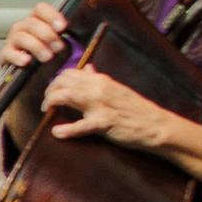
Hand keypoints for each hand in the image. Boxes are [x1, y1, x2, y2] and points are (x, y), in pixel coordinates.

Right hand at [2, 0, 72, 77]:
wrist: (34, 80)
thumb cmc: (48, 59)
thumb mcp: (59, 44)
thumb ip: (67, 35)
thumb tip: (82, 25)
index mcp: (36, 21)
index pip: (40, 9)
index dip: (51, 15)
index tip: (62, 27)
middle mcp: (23, 28)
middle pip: (32, 23)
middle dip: (47, 34)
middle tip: (58, 46)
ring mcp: (13, 41)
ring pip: (22, 36)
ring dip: (36, 46)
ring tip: (47, 57)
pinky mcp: (5, 55)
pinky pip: (9, 52)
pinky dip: (18, 56)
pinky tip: (27, 61)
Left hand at [39, 63, 188, 154]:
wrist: (155, 124)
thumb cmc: (135, 109)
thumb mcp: (117, 89)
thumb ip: (99, 80)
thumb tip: (87, 69)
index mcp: (101, 80)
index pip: (70, 73)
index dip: (56, 81)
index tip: (52, 91)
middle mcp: (99, 88)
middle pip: (63, 82)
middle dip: (49, 91)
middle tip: (46, 103)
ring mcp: (101, 104)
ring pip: (67, 96)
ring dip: (51, 102)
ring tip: (46, 110)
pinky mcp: (104, 122)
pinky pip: (80, 125)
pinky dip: (66, 129)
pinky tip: (57, 132)